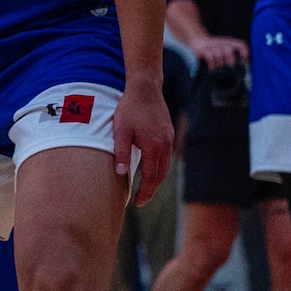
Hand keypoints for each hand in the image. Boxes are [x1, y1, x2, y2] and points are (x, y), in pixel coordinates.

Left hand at [115, 76, 173, 203]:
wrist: (145, 87)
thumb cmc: (130, 108)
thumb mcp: (121, 131)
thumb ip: (121, 153)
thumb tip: (121, 174)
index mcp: (153, 146)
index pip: (151, 177)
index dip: (145, 192)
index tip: (138, 202)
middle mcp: (165, 145)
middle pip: (160, 175)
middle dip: (151, 190)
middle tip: (141, 200)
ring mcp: (169, 139)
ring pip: (165, 166)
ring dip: (156, 179)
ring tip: (146, 188)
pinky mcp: (168, 133)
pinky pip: (166, 156)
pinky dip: (160, 167)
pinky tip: (152, 169)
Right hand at [195, 33, 248, 69]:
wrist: (197, 40)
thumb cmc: (214, 48)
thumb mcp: (225, 48)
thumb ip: (234, 55)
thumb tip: (244, 66)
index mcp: (229, 42)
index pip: (241, 44)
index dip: (244, 53)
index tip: (244, 62)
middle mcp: (221, 43)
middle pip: (228, 51)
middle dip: (230, 61)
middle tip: (229, 68)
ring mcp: (211, 46)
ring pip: (219, 55)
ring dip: (220, 64)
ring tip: (219, 70)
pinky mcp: (202, 50)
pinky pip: (210, 58)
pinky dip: (212, 65)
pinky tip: (212, 69)